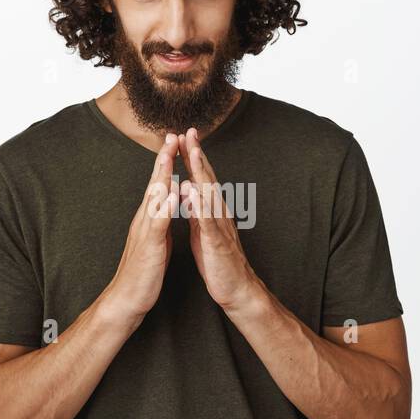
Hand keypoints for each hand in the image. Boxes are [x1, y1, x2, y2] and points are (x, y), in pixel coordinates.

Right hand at [105, 133, 180, 321]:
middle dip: (163, 159)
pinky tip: (173, 193)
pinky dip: (166, 206)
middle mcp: (145, 219)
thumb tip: (168, 203)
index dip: (167, 163)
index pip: (159, 185)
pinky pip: (158, 222)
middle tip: (171, 135)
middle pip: (155, 184)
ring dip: (162, 175)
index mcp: (150, 218)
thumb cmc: (144, 271)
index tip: (175, 142)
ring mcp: (145, 231)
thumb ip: (161, 220)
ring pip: (154, 198)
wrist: (129, 298)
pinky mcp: (149, 246)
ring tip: (170, 154)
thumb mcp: (156, 240)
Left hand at [178, 127, 259, 311]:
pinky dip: (201, 207)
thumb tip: (189, 191)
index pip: (201, 178)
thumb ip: (197, 210)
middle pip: (207, 178)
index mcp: (211, 210)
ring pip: (209, 194)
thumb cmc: (218, 260)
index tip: (185, 135)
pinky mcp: (216, 242)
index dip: (193, 156)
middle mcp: (218, 212)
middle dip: (197, 154)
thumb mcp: (203, 230)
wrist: (235, 287)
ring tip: (192, 152)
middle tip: (190, 131)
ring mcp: (219, 225)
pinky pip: (208, 222)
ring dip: (201, 173)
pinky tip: (194, 194)